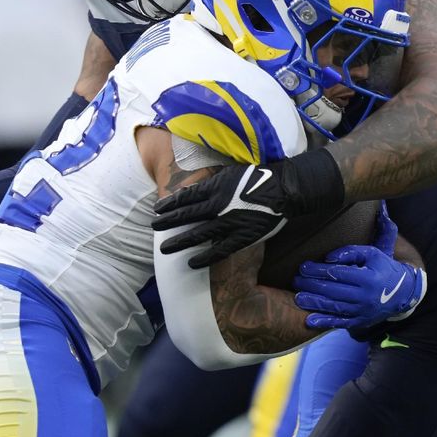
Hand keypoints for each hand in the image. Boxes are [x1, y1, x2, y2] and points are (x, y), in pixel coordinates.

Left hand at [153, 164, 286, 268]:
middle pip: (187, 215)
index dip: (170, 204)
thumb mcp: (229, 174)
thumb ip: (210, 183)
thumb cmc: (256, 179)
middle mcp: (219, 205)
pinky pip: (219, 251)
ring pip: (198, 234)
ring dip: (179, 242)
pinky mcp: (241, 237)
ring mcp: (229, 223)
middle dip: (167, 222)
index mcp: (215, 187)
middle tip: (153, 226)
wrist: (283, 190)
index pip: (186, 197)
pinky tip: (191, 263)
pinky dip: (204, 258)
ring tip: (164, 249)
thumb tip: (189, 190)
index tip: (157, 209)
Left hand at [293, 240, 426, 329]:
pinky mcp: (361, 321)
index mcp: (368, 278)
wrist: (403, 292)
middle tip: (295, 281)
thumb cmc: (383, 267)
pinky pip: (340, 323)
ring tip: (298, 298)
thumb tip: (329, 257)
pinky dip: (324, 322)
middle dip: (312, 286)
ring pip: (335, 307)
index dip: (319, 270)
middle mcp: (365, 297)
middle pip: (333, 291)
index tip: (304, 267)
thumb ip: (351, 251)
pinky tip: (310, 321)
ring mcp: (363, 311)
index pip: (339, 274)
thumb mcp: (373, 253)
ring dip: (314, 303)